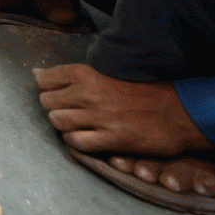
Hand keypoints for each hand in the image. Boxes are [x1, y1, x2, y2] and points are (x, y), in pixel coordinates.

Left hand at [34, 64, 211, 156]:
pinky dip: (75, 141)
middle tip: (68, 110)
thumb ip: (71, 75)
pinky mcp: (111, 139)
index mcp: (86, 73)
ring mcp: (99, 117)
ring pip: (57, 122)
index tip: (56, 92)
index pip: (45, 79)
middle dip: (53, 107)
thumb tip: (36, 74)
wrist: (179, 111)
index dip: (47, 88)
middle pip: (47, 102)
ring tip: (76, 124)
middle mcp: (89, 93)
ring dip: (63, 125)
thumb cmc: (142, 89)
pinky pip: (76, 142)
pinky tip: (84, 138)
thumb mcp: (107, 72)